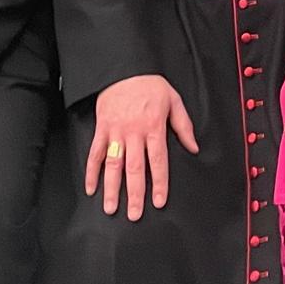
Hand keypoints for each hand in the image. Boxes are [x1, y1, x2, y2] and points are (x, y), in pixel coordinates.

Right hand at [86, 75, 198, 219]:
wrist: (125, 68)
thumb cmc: (150, 85)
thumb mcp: (173, 99)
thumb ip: (183, 125)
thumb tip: (193, 147)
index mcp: (153, 126)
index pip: (158, 160)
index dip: (159, 182)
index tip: (159, 201)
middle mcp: (134, 132)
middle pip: (135, 168)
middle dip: (135, 193)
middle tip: (134, 215)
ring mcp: (116, 131)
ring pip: (114, 164)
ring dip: (112, 188)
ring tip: (111, 208)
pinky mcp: (102, 128)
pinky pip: (95, 153)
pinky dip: (91, 171)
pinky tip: (91, 188)